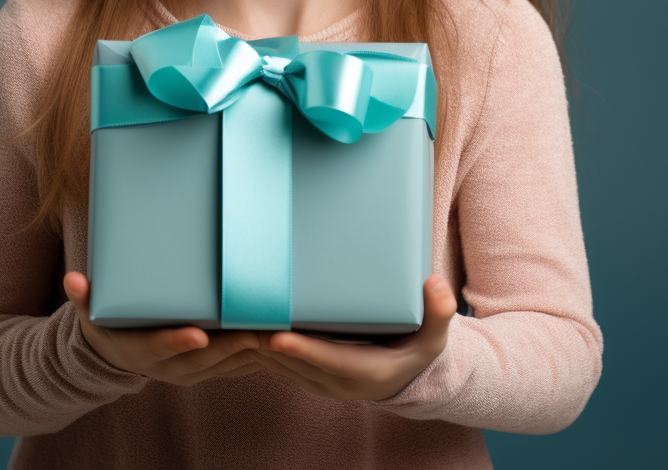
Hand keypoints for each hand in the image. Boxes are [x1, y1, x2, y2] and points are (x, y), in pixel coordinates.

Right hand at [63, 272, 263, 385]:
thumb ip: (84, 296)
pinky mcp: (209, 369)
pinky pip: (236, 367)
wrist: (118, 355)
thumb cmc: (109, 324)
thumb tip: (72, 279)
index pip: (159, 348)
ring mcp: (191, 371)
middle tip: (255, 332)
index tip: (197, 335)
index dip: (177, 343)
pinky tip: (276, 342)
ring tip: (275, 334)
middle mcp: (168, 367)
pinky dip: (256, 357)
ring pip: (225, 366)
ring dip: (250, 353)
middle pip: (202, 360)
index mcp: (141, 351)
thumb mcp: (91, 312)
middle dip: (230, 347)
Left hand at [246, 275, 457, 400]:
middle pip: (294, 363)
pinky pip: (275, 365)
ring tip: (230, 319)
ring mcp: (318, 381)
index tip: (277, 336)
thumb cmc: (416, 351)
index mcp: (365, 372)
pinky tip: (238, 329)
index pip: (328, 361)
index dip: (302, 350)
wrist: (404, 379)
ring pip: (279, 366)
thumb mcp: (433, 338)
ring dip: (254, 347)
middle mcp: (336, 382)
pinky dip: (257, 350)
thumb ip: (437, 314)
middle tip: (239, 317)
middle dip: (264, 343)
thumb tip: (435, 286)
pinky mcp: (306, 375)